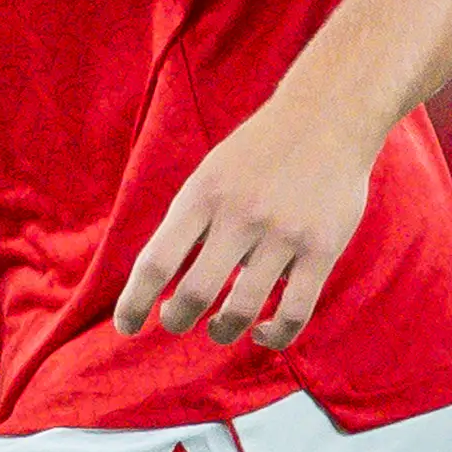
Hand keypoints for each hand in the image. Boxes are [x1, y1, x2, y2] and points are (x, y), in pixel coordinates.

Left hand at [113, 93, 378, 349]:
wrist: (326, 117)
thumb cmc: (259, 152)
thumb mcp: (210, 173)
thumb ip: (189, 221)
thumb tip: (159, 279)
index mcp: (202, 194)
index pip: (157, 261)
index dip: (135, 302)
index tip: (125, 326)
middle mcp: (238, 215)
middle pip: (195, 292)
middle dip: (178, 319)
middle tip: (177, 321)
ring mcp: (282, 234)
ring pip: (242, 309)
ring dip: (224, 331)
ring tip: (219, 330)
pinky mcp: (321, 250)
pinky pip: (294, 313)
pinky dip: (274, 335)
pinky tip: (263, 332)